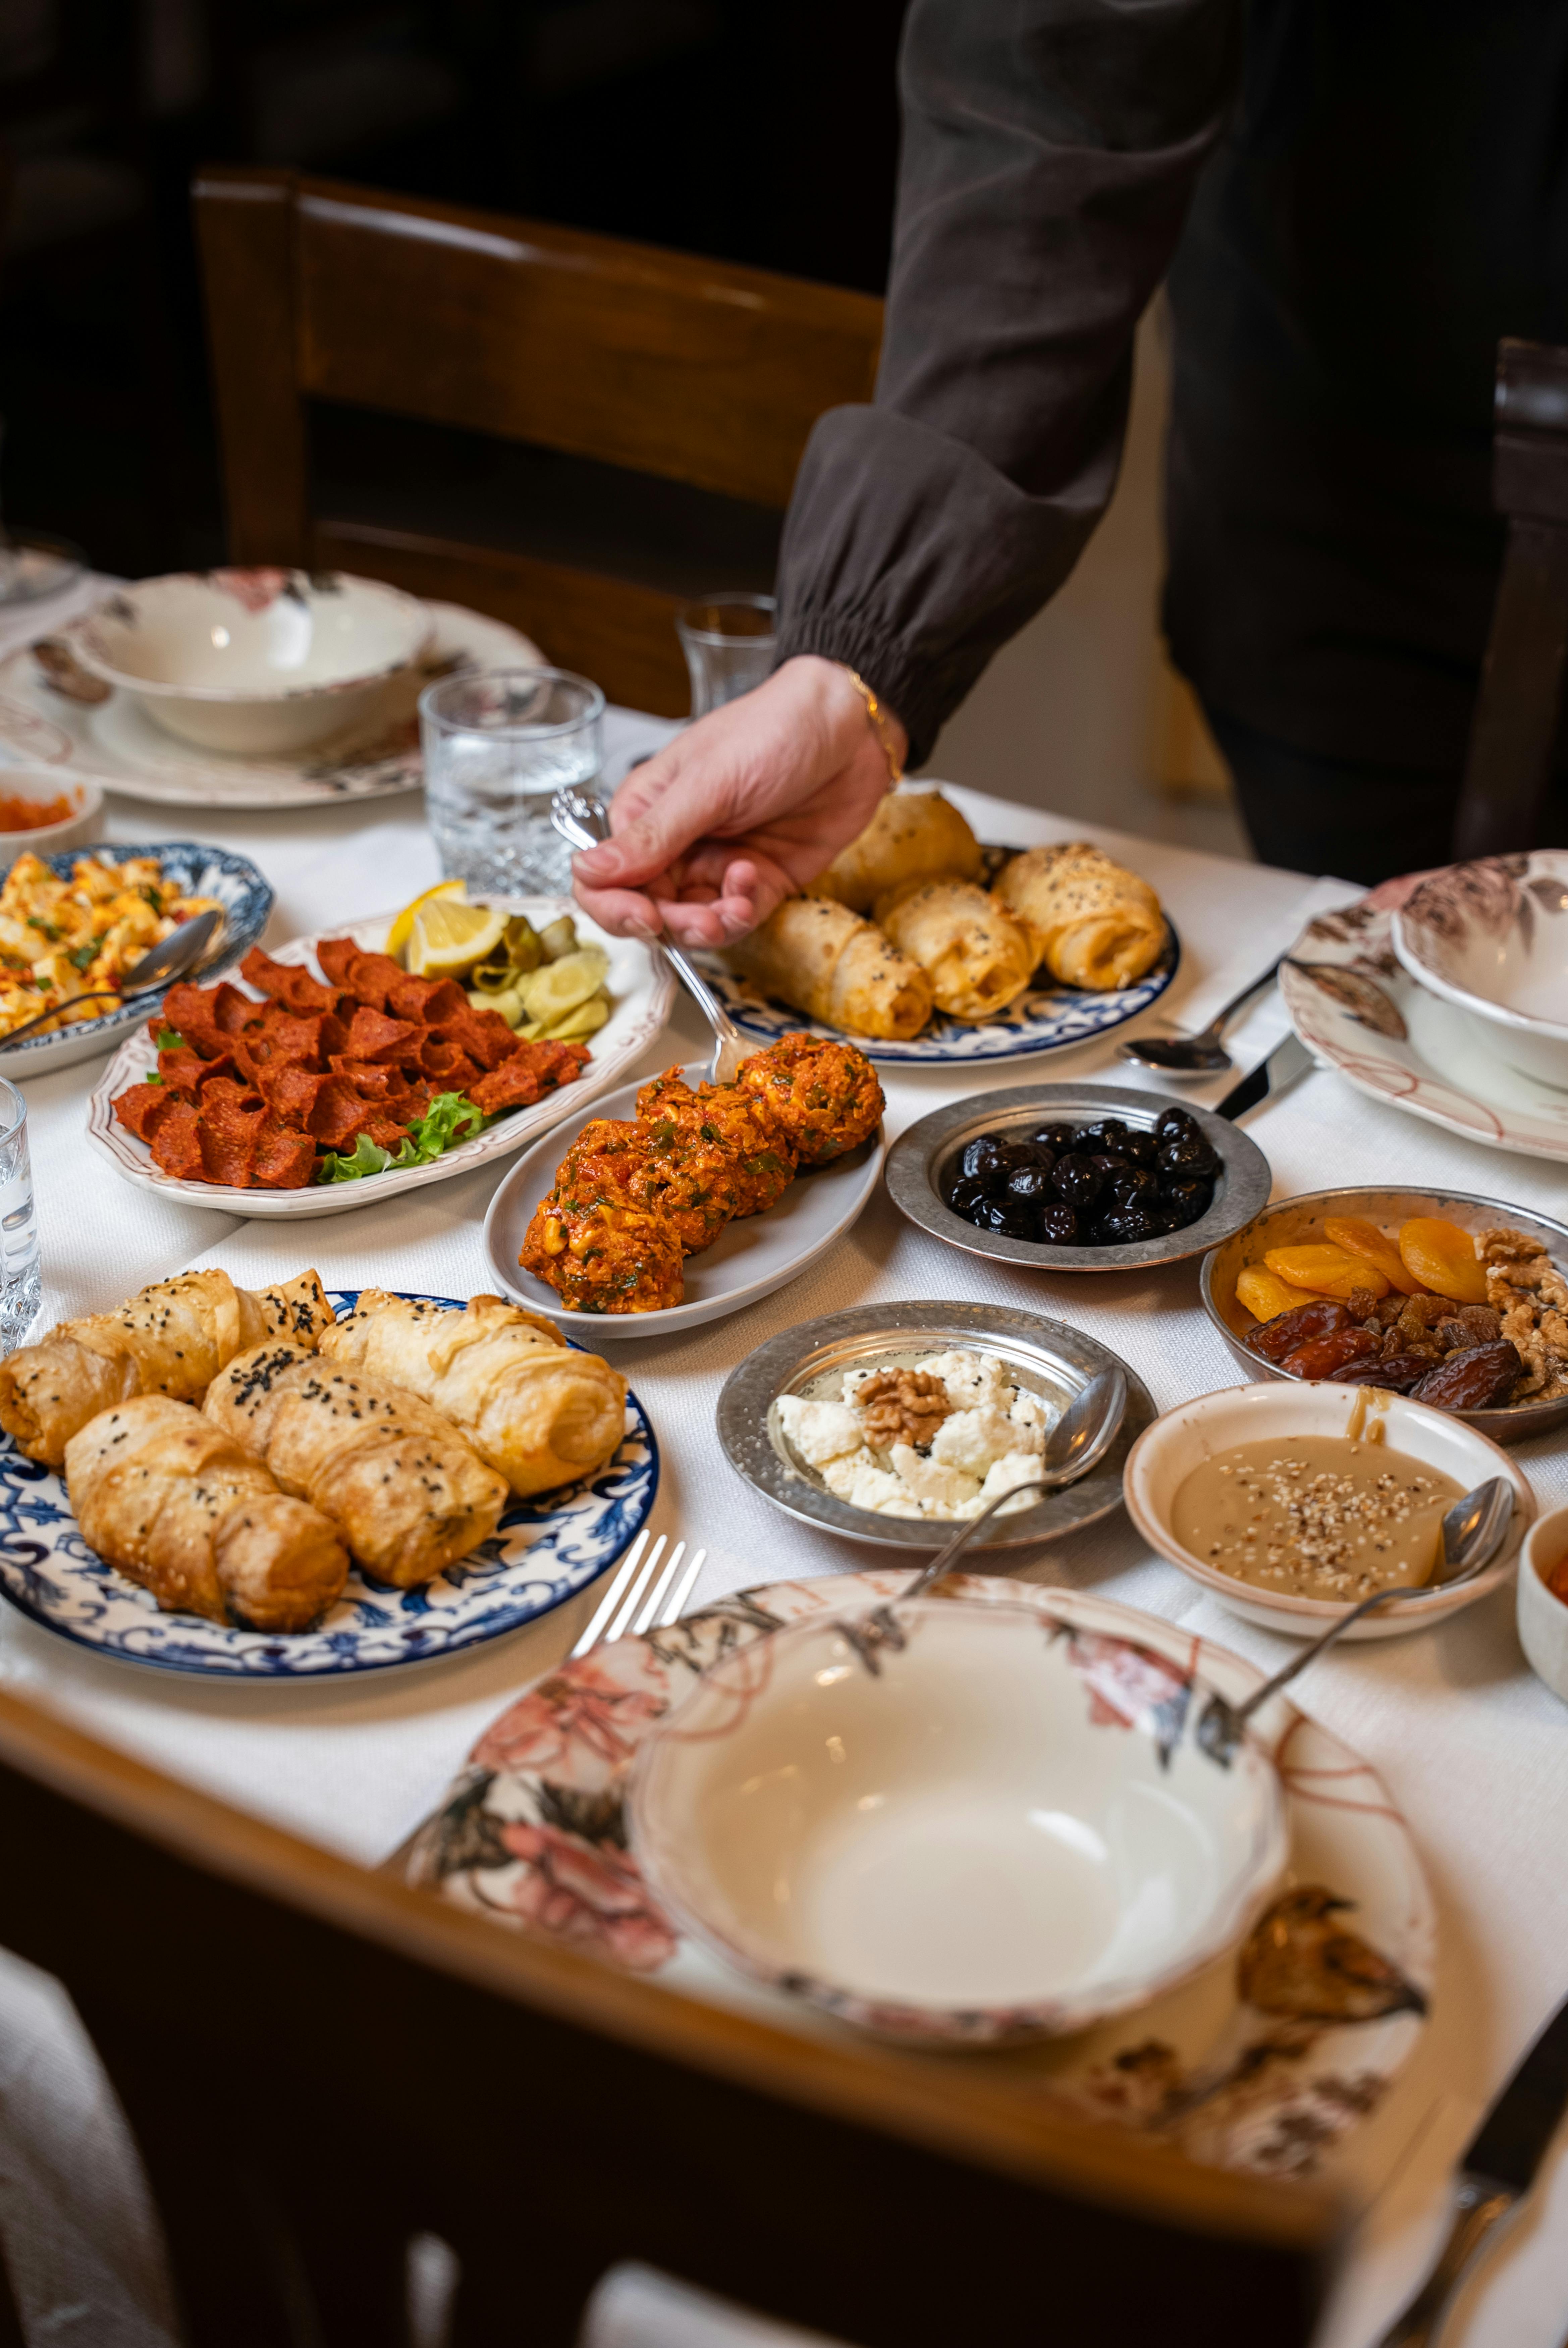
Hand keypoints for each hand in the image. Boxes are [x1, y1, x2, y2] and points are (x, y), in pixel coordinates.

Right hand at [571, 656, 904, 944]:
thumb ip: (652, 836)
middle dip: (673, 925)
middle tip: (702, 922)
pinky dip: (741, 913)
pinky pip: (737, 918)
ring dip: (710, 926)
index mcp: (645, 813)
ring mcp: (717, 864)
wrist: (850, 729)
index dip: (616, 907)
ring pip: (693, 923)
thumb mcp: (707, 783)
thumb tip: (586, 870)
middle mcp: (675, 844)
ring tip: (735, 908)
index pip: (606, 878)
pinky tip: (752, 881)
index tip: (643, 919)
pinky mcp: (759, 880)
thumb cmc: (774, 731)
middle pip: (649, 910)